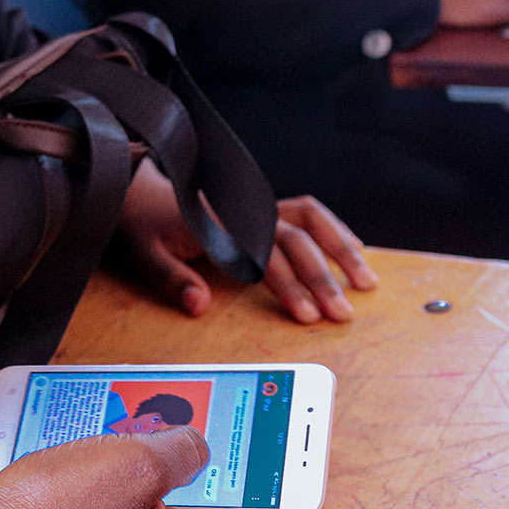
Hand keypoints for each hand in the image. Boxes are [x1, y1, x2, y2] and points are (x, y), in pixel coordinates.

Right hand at [0, 428, 298, 508]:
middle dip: (221, 468)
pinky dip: (131, 485)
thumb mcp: (128, 462)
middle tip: (212, 421)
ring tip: (147, 425)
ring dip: (167, 471)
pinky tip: (105, 451)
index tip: (287, 452)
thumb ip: (178, 449)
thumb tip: (196, 444)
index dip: (285, 491)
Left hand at [114, 161, 376, 323]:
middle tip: (343, 314)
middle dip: (322, 279)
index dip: (287, 285)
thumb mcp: (146, 253)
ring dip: (341, 248)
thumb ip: (172, 279)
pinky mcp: (266, 209)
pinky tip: (356, 249)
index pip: (262, 256)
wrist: (142, 192)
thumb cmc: (147, 226)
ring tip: (366, 282)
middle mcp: (245, 212)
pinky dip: (334, 229)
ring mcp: (259, 208)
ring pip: (311, 220)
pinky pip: (307, 213)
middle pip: (294, 241)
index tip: (307, 316)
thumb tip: (198, 305)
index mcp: (218, 224)